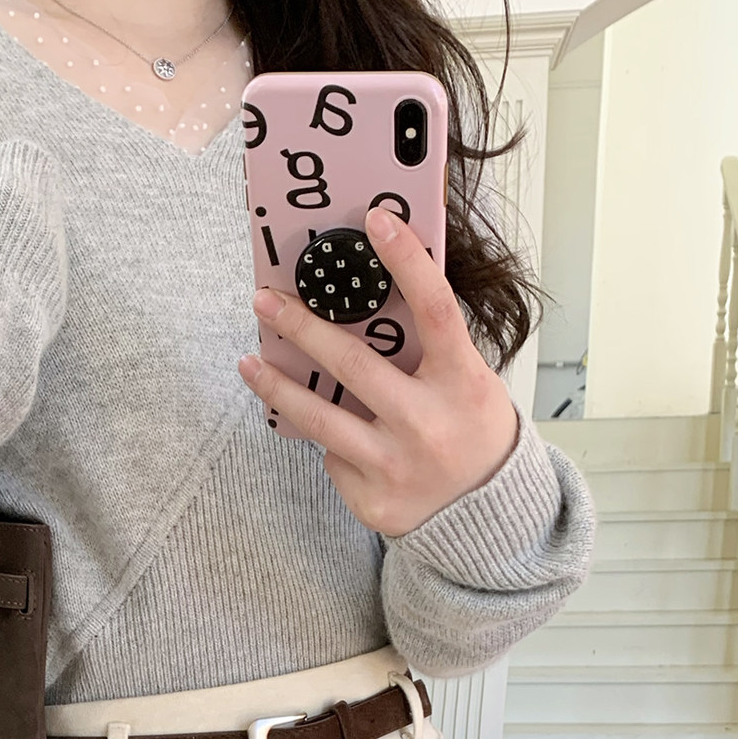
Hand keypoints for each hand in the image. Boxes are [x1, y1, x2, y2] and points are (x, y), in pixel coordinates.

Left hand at [237, 206, 520, 536]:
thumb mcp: (469, 385)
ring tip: (250, 363)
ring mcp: (395, 466)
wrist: (487, 517)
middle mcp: (426, 425)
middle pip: (352, 364)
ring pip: (319, 419)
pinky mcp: (372, 500)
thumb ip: (430, 353)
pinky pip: (334, 457)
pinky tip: (342, 439)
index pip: (436, 310)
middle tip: (265, 302)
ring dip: (276, 386)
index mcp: (461, 385)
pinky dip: (334, 443)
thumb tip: (366, 307)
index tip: (376, 221)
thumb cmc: (473, 434)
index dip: (407, 263)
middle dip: (301, 327)